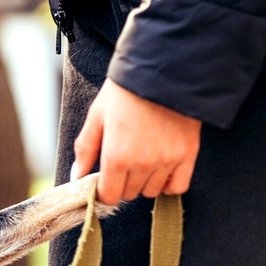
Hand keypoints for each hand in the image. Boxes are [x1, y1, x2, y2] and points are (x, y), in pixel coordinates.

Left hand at [72, 79, 201, 204]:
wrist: (162, 70)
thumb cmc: (125, 91)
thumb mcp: (96, 117)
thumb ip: (85, 150)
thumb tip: (76, 177)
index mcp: (116, 157)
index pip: (109, 195)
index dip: (103, 190)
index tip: (104, 179)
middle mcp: (143, 164)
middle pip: (129, 193)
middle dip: (122, 182)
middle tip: (122, 161)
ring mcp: (167, 161)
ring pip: (151, 191)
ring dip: (143, 181)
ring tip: (141, 158)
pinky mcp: (188, 154)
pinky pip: (178, 186)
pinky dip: (168, 183)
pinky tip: (161, 169)